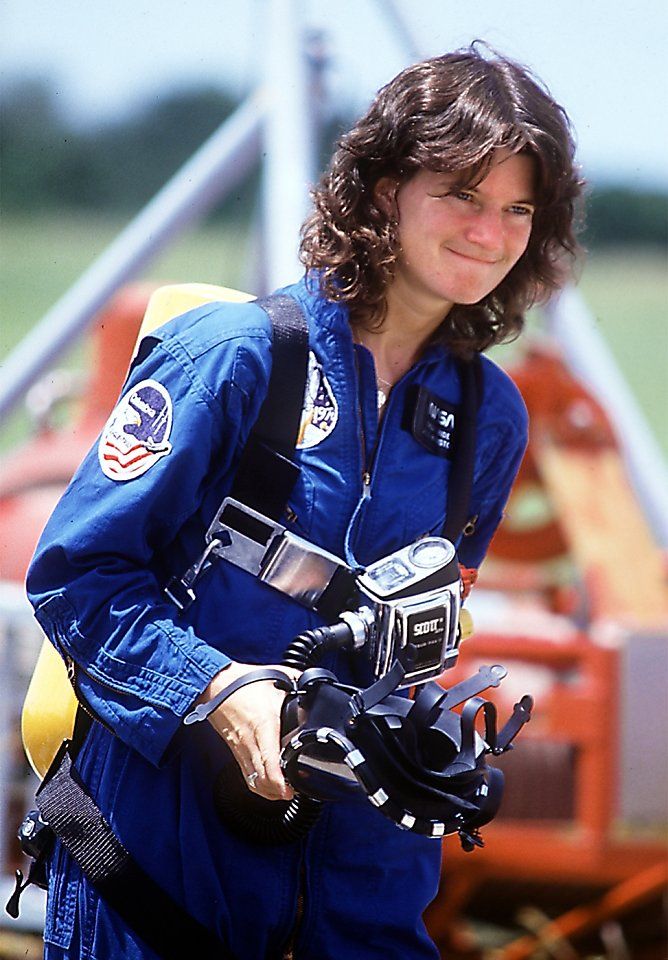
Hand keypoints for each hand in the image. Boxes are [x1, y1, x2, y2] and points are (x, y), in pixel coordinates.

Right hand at [196, 661, 300, 800]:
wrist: (216, 685)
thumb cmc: (243, 682)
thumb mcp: (276, 678)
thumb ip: (299, 683)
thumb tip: (317, 686)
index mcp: (264, 724)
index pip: (269, 759)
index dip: (278, 780)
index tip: (290, 789)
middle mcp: (251, 741)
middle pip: (262, 778)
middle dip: (278, 791)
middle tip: (295, 792)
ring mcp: (241, 748)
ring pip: (254, 781)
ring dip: (269, 791)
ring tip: (285, 792)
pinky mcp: (235, 751)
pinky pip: (247, 776)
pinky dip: (258, 786)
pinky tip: (269, 786)